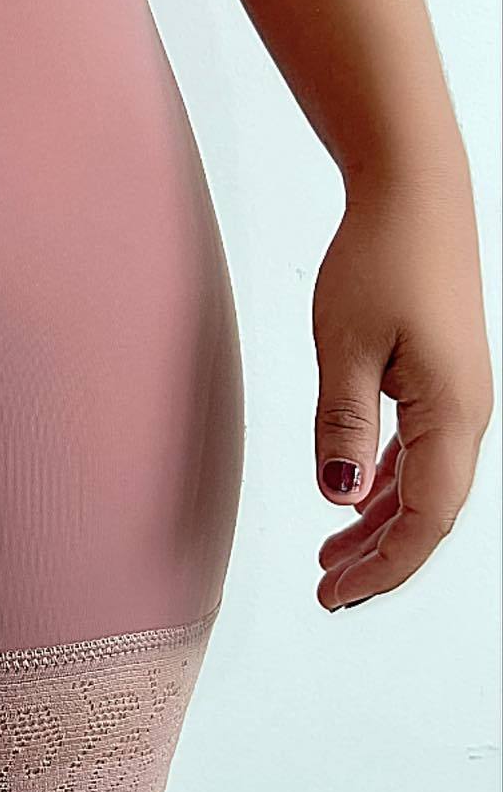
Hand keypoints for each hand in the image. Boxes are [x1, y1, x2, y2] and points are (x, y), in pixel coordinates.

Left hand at [313, 163, 493, 610]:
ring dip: (379, 524)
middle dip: (379, 558)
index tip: (334, 595)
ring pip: (424, 484)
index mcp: (452, 415)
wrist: (414, 196)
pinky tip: (354, 497)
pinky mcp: (441, 380)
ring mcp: (457, 398)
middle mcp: (466, 415)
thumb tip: (337, 496)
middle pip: (428, 512)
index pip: (425, 520)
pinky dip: (385, 483)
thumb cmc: (381, 260)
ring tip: (332, 557)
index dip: (383, 567)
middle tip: (326, 590)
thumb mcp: (345, 346)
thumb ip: (341, 424)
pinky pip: (419, 452)